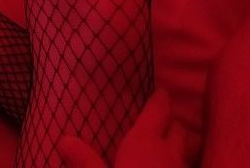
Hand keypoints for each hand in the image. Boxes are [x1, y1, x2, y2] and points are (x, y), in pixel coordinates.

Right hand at [56, 89, 187, 167]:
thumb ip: (86, 162)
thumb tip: (64, 139)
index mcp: (146, 142)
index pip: (159, 109)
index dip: (160, 98)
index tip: (159, 90)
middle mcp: (170, 154)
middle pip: (179, 130)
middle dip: (171, 124)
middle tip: (159, 122)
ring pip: (185, 154)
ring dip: (177, 150)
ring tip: (163, 151)